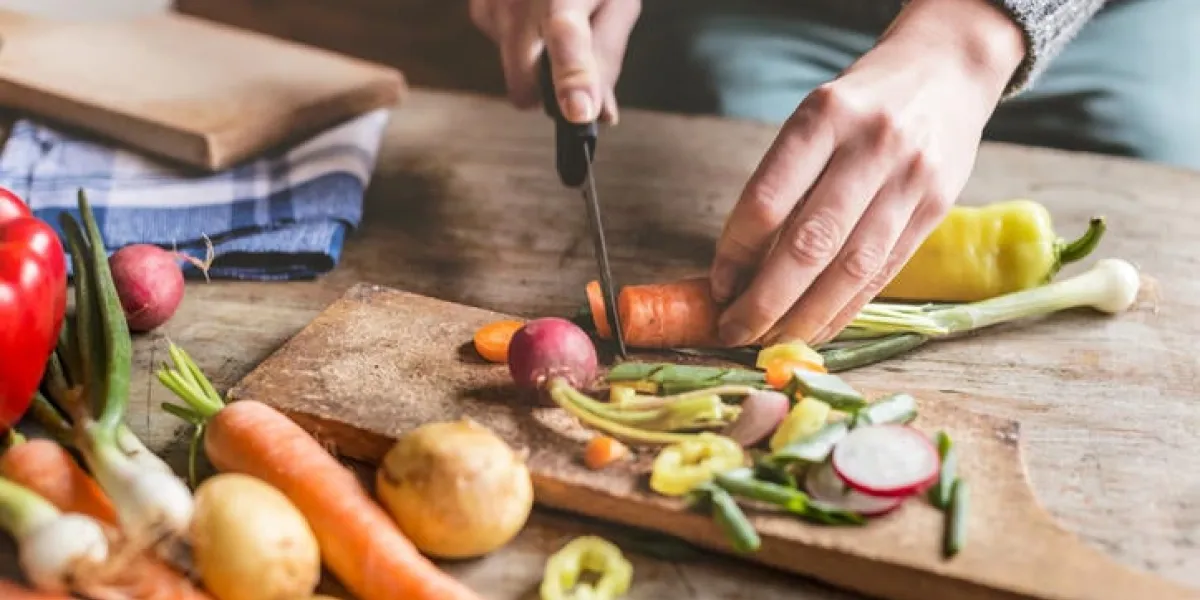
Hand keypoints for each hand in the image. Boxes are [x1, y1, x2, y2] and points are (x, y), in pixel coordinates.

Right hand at [469, 0, 641, 123]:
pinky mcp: (478, 10)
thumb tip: (600, 115)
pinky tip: (534, 12)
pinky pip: (503, 54)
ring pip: (514, 73)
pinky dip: (523, 44)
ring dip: (536, 61)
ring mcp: (493, 5)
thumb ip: (608, 59)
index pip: (568, 36)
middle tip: (574, 68)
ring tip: (554, 16)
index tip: (579, 111)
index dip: (573, 77)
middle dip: (548, 91)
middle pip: (524, 85)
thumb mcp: (617, 3)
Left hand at [708, 0, 1025, 346]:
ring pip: (851, 268)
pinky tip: (816, 329)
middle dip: (765, 300)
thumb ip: (785, 182)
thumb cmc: (862, 102)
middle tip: (733, 331)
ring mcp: (910, 178)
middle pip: (810, 243)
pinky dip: (844, 309)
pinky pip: (883, 273)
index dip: (735, 252)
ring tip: (770, 341)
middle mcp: (871, 145)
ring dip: (805, 316)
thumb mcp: (815, 118)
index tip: (717, 285)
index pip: (767, 200)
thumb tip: (739, 267)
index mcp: (825, 116)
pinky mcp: (937, 207)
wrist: (947, 69)